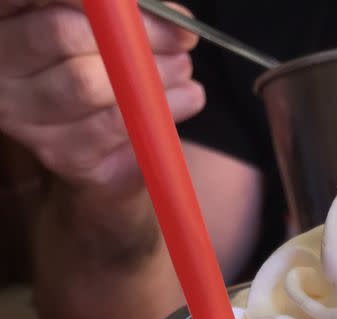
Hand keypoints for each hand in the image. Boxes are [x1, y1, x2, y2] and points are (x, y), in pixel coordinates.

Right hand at [0, 1, 204, 189]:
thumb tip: (172, 18)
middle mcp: (3, 68)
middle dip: (130, 34)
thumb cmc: (95, 62)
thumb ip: (119, 13)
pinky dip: (151, 112)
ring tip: (184, 69)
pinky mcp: (58, 154)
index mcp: (5, 20)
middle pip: (61, 34)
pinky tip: (185, 99)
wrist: (98, 138)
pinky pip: (106, 129)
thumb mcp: (98, 29)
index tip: (153, 7)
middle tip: (180, 38)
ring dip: (145, 75)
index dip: (99, 2)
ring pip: (84, 85)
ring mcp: (24, 115)